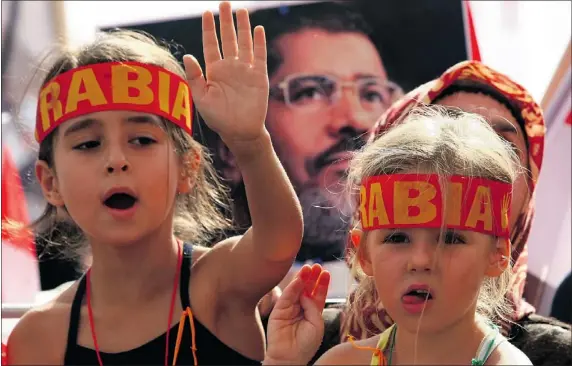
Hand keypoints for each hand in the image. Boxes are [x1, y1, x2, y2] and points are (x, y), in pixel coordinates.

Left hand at [183, 1, 268, 149]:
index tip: (206, 13)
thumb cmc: (218, 118)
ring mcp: (245, 70)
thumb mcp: (201, 98)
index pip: (211, 44)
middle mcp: (230, 67)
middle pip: (228, 39)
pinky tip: (258, 29)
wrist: (240, 131)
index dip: (209, 29)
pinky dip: (259, 43)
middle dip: (226, 21)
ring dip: (243, 27)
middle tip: (225, 3)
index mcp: (214, 71)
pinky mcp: (259, 76)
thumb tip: (187, 56)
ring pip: (244, 43)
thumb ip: (194, 77)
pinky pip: (260, 56)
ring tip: (241, 11)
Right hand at [265, 264, 330, 364]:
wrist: (290, 357)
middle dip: (312, 277)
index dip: (321, 284)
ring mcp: (290, 308)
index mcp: (312, 313)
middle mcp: (301, 308)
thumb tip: (306, 293)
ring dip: (303, 278)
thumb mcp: (316, 324)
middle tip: (317, 266)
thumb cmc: (305, 344)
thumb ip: (313, 306)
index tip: (326, 272)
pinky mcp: (279, 310)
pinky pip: (287, 296)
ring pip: (297, 290)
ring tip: (309, 268)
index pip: (317, 294)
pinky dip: (293, 286)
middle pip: (307, 289)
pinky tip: (300, 278)